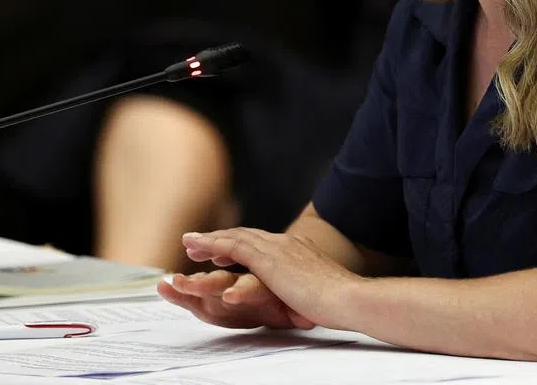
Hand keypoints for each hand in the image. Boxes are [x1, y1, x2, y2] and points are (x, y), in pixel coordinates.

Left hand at [177, 228, 363, 330]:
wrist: (347, 297)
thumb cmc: (340, 301)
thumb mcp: (320, 289)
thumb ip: (308, 287)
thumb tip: (308, 297)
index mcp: (297, 250)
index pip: (263, 243)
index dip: (241, 243)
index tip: (222, 250)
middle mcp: (285, 244)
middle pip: (246, 236)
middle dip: (220, 237)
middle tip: (197, 241)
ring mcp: (276, 249)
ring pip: (235, 238)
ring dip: (210, 239)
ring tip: (189, 243)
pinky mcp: (267, 259)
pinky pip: (233, 247)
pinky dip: (213, 245)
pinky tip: (198, 250)